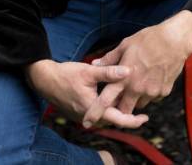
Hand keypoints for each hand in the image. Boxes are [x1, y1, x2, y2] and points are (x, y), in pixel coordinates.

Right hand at [24, 59, 148, 127]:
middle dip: (128, 115)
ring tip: (130, 100)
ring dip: (117, 110)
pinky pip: (98, 113)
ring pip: (106, 116)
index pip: (118, 120)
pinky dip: (108, 107)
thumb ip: (109, 72)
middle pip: (113, 119)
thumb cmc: (66, 74)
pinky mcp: (81, 112)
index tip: (146, 118)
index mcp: (93, 108)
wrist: (45, 80)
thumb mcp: (89, 71)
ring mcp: (84, 116)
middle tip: (142, 107)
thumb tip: (129, 70)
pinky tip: (114, 97)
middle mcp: (89, 117)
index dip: (133, 121)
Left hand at [83, 11, 191, 126]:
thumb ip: (109, 59)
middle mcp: (137, 89)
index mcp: (124, 78)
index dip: (95, 113)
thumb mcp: (125, 45)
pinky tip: (151, 77)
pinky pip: (152, 98)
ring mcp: (152, 92)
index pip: (105, 101)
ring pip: (139, 104)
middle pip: (124, 110)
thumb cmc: (148, 40)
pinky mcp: (163, 92)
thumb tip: (95, 64)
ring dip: (135, 98)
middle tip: (119, 97)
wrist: (174, 40)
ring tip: (138, 80)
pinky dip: (149, 92)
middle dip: (120, 107)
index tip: (86, 122)